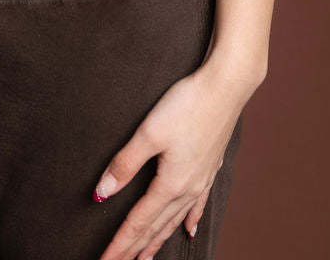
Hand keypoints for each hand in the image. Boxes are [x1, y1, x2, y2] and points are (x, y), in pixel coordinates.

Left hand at [92, 67, 243, 259]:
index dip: (119, 243)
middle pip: (156, 226)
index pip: (138, 222)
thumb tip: (102, 193)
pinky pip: (198, 204)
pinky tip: (189, 230)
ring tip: (145, 257)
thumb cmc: (187, 104)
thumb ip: (125, 164)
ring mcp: (201, 179)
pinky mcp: (210, 167)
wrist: (226, 87)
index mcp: (170, 184)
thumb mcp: (149, 132)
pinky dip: (191, 220)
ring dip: (159, 239)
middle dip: (135, 248)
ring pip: (175, 219)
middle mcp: (188, 189)